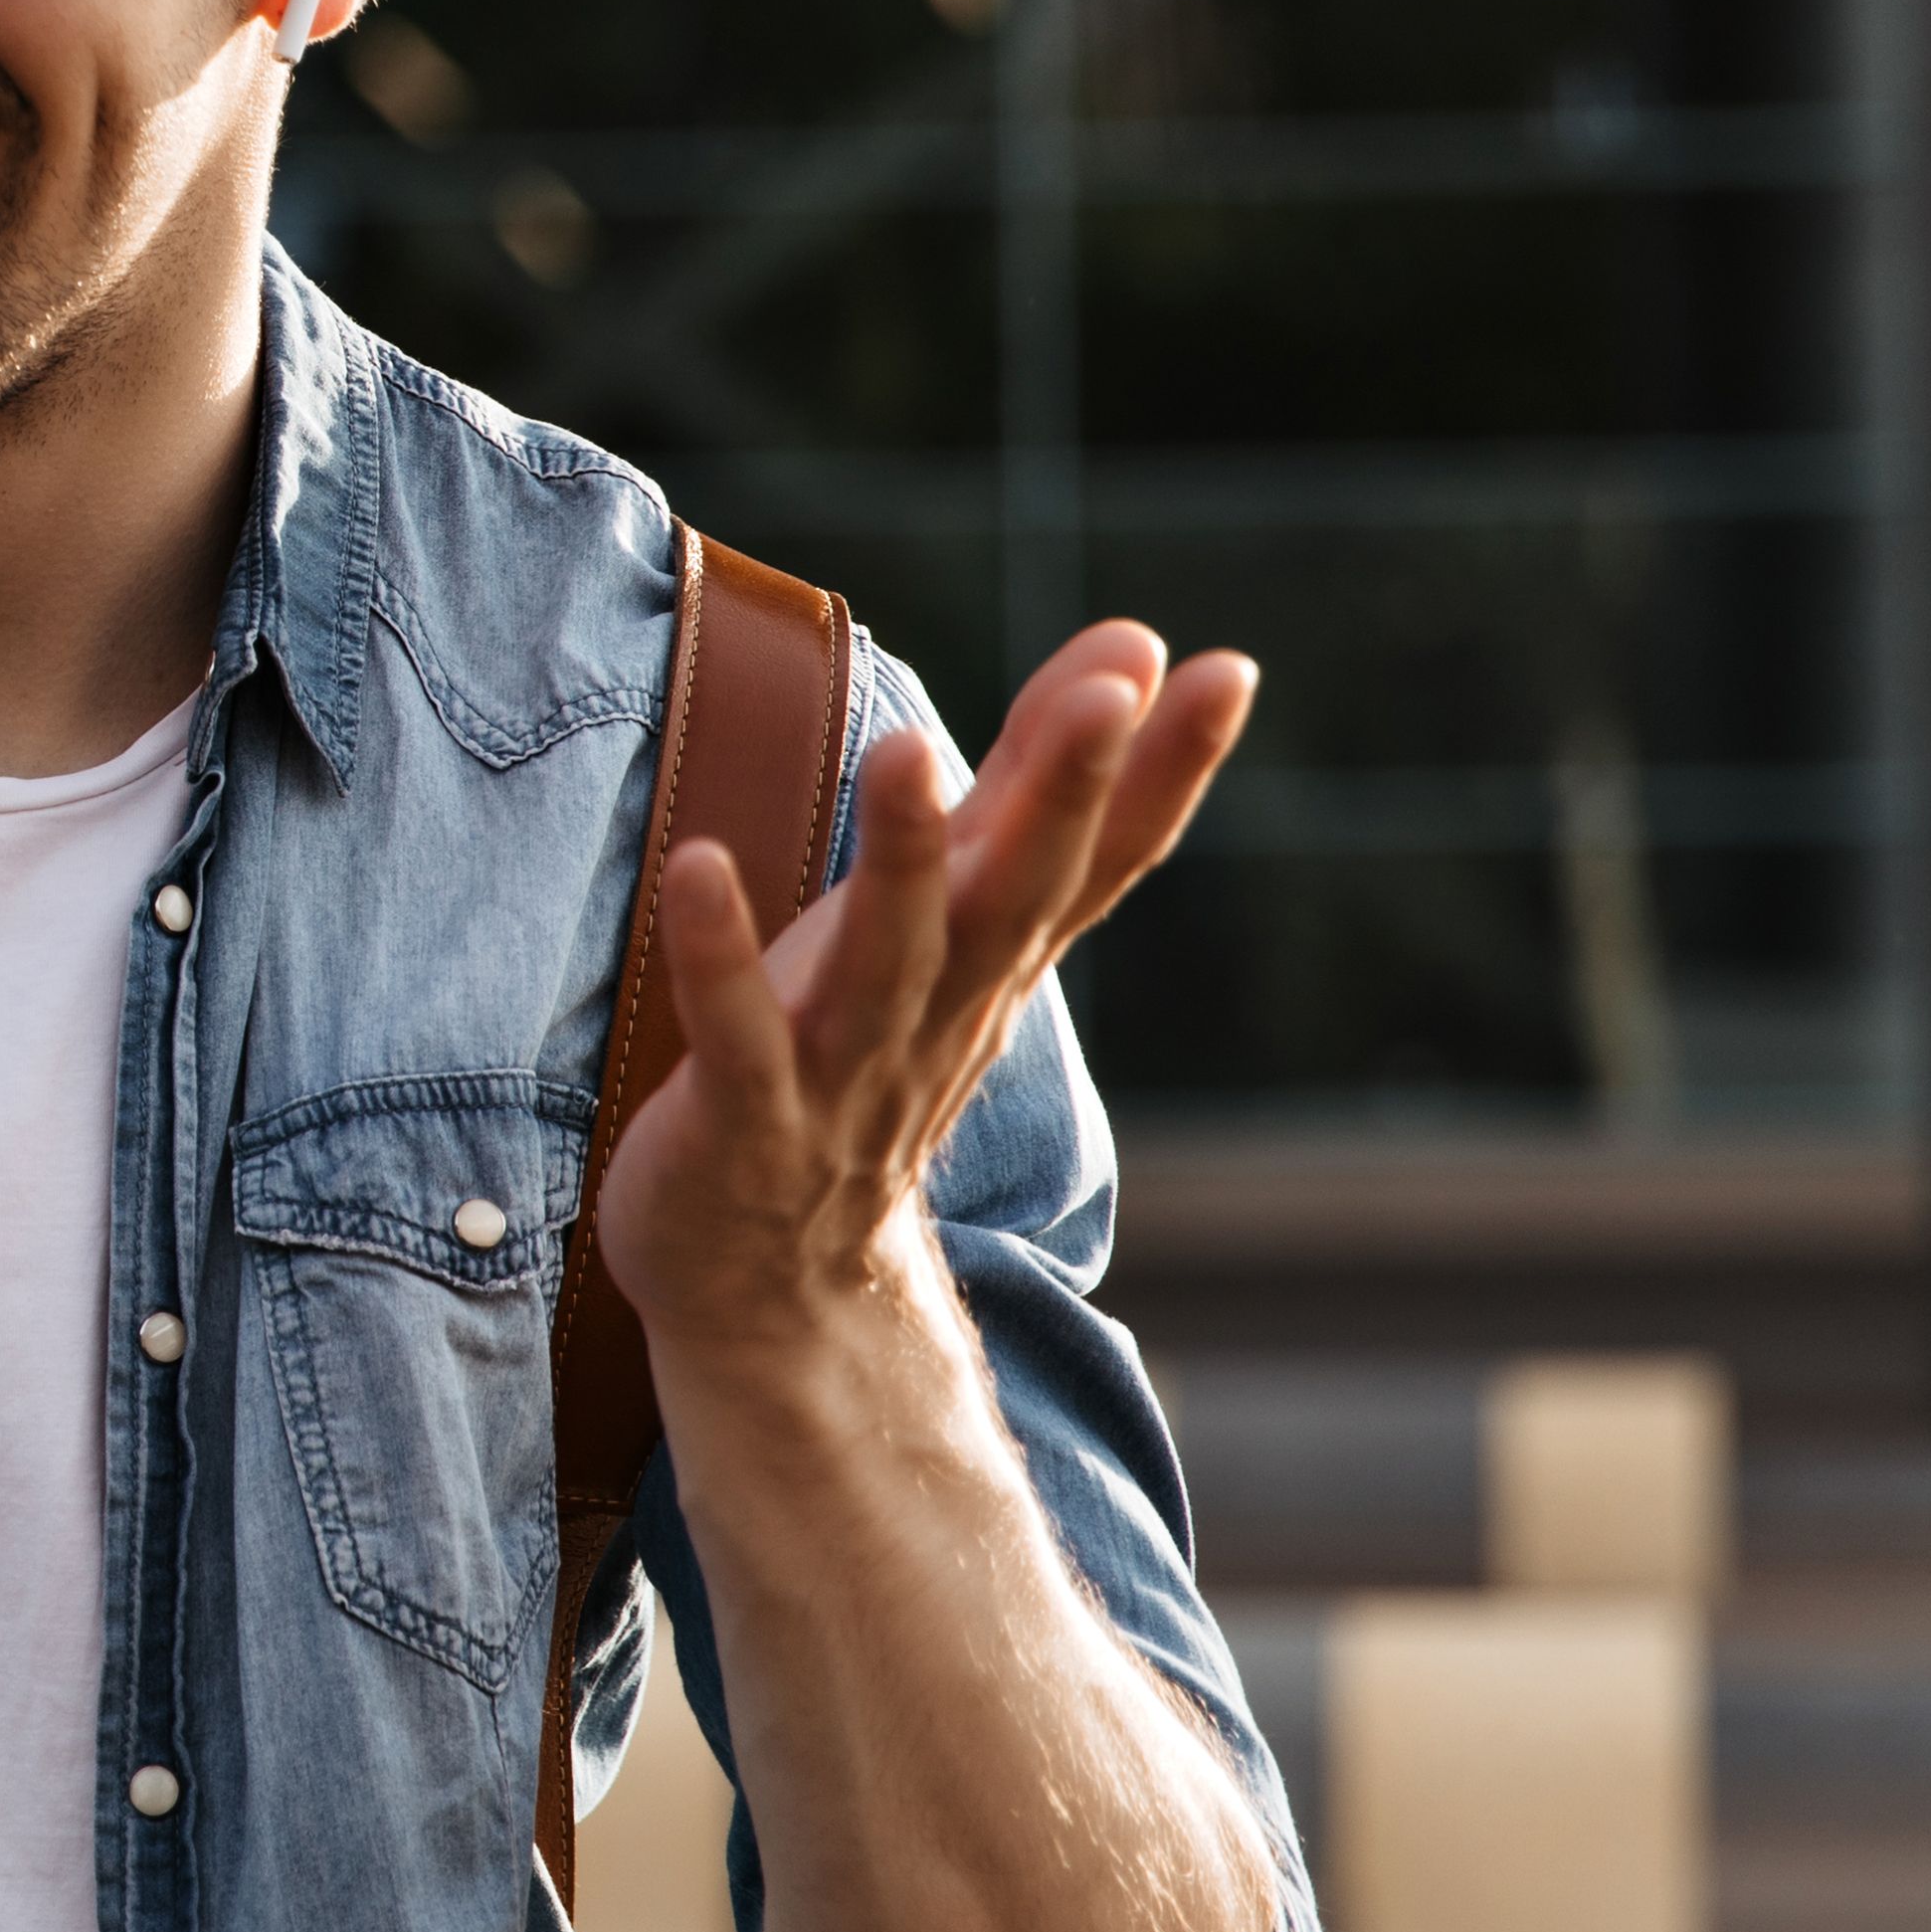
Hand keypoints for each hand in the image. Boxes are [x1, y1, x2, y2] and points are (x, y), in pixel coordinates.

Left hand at [591, 620, 1255, 1359]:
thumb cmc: (859, 1060)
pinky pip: (734, 1034)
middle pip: (1016, 898)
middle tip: (1112, 693)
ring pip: (888, 963)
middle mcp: (939, 1011)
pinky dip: (719, 956)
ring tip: (908, 749)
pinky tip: (698, 864)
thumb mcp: (956, 922)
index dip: (1166, 771)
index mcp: (993, 960)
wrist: (778, 1286)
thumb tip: (1133, 645)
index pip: (1100, 859)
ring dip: (905, 860)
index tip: (1232, 671)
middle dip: (1065, 795)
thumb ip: (1031, 785)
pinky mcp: (744, 1121)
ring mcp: (845, 1073)